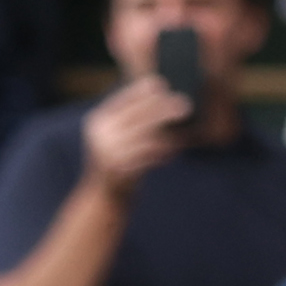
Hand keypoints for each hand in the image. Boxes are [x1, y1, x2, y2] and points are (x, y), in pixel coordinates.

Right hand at [82, 73, 197, 198]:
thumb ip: (130, 115)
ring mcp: (109, 151)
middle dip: (165, 107)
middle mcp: (102, 134)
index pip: (129, 96)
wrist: (101, 200)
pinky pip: (149, 154)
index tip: (166, 87)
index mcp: (99, 120)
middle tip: (186, 105)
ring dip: (169, 133)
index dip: (150, 89)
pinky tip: (174, 152)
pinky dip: (164, 152)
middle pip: (141, 112)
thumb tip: (159, 85)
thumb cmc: (116, 163)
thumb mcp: (115, 135)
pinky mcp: (121, 168)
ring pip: (148, 133)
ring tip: (183, 135)